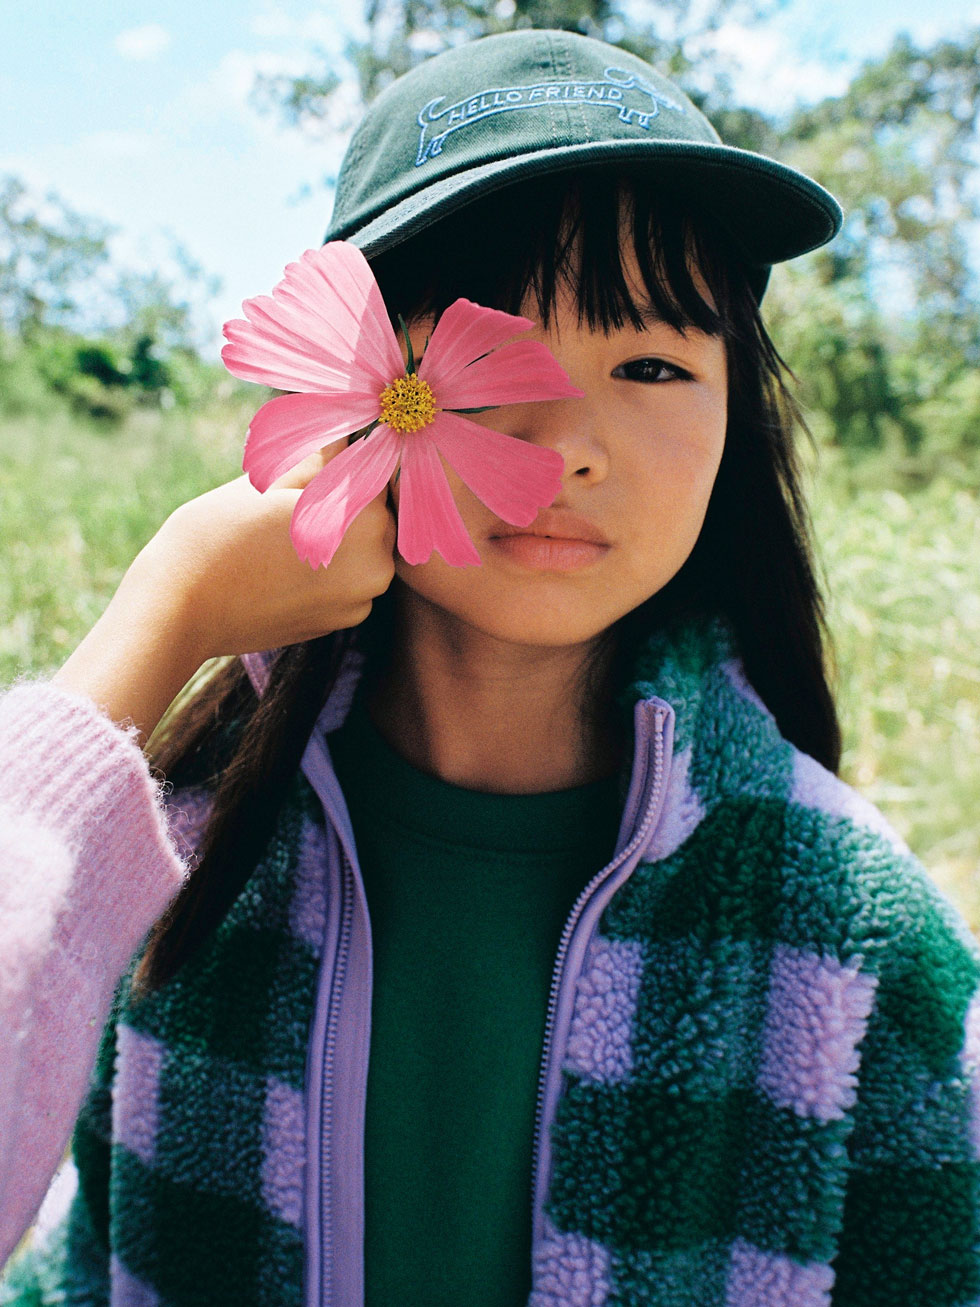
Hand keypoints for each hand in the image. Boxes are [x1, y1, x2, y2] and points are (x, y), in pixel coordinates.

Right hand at [54, 442, 395, 740]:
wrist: (180, 608)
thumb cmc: (219, 533)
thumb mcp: (272, 481)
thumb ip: (321, 458)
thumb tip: (345, 434)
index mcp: (366, 521)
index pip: (375, 474)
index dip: (347, 460)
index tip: (320, 457)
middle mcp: (377, 566)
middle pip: (375, 515)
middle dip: (345, 500)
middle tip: (295, 495)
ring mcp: (359, 602)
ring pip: (363, 551)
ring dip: (338, 535)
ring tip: (282, 529)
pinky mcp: (338, 624)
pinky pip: (347, 582)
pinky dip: (327, 568)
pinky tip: (284, 561)